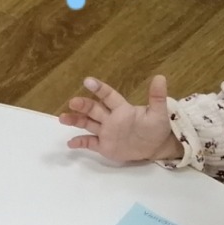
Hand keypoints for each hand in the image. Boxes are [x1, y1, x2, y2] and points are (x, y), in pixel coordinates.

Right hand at [58, 75, 182, 162]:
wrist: (156, 146)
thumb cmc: (157, 127)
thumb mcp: (159, 113)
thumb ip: (157, 97)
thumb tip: (160, 77)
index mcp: (122, 109)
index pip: (108, 96)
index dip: (99, 89)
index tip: (87, 81)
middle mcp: (110, 118)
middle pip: (93, 109)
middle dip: (83, 106)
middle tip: (73, 102)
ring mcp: (105, 132)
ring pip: (87, 124)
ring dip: (75, 120)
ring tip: (62, 118)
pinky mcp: (104, 146)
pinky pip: (89, 143)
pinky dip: (80, 142)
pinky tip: (70, 143)